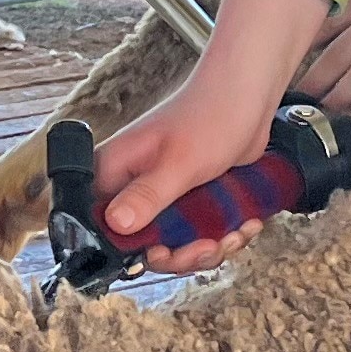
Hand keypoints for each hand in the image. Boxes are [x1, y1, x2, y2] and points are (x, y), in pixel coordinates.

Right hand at [94, 66, 298, 279]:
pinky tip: (245, 225)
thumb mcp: (179, 163)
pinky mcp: (188, 200)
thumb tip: (115, 225)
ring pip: (174, 243)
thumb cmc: (211, 115)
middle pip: (141, 244)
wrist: (249, 96)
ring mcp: (162, 195)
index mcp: (114, 172)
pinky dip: (222, 236)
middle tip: (209, 246)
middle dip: (181, 254)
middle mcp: (131, 186)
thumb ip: (147, 196)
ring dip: (208, 248)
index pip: (101, 227)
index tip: (167, 250)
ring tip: (236, 233)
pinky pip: (197, 234)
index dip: (132, 249)